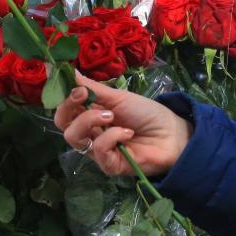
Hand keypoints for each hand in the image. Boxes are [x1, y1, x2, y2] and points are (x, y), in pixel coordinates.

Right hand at [53, 73, 192, 177]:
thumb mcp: (118, 97)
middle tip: (83, 96)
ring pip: (73, 137)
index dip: (64, 97)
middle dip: (69, 107)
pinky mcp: (108, 165)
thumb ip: (92, 87)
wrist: (173, 133)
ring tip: (111, 116)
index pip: (64, 109)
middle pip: (62, 123)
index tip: (75, 86)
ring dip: (89, 120)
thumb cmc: (146, 114)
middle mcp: (89, 133)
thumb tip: (69, 71)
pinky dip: (112, 136)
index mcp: (89, 115)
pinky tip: (128, 133)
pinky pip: (98, 150)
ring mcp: (97, 150)